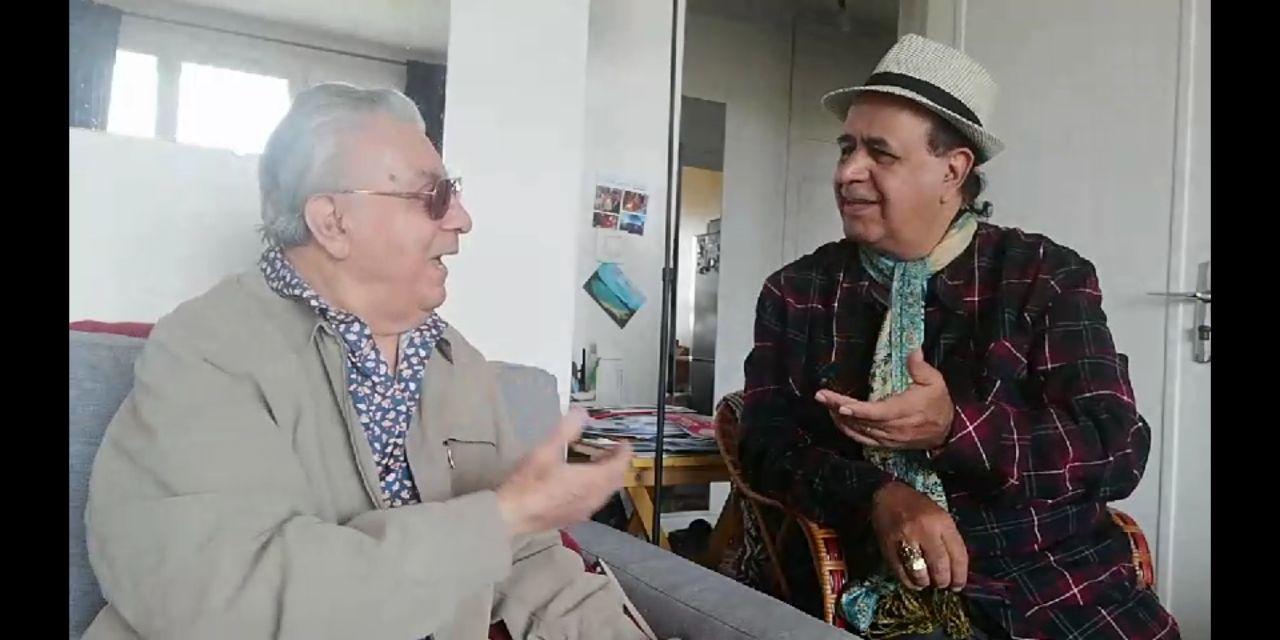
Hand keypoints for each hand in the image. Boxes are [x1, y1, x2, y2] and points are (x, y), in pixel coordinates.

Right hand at [496, 409, 632, 537]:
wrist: (512, 515)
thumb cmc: (529, 483)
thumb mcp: (545, 450)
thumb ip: (566, 430)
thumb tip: (582, 413)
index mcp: (592, 481)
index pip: (620, 466)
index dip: (624, 452)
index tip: (621, 441)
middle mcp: (594, 498)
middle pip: (616, 480)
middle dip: (616, 464)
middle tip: (608, 449)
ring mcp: (585, 511)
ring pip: (606, 492)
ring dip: (606, 477)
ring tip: (595, 462)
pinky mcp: (574, 518)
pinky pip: (594, 501)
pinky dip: (596, 488)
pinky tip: (580, 482)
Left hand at [814, 349, 953, 450]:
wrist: (946, 432)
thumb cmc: (938, 403)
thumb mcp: (935, 381)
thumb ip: (920, 366)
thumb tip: (913, 349)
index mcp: (905, 410)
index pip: (878, 413)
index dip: (858, 411)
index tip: (841, 406)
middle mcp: (894, 427)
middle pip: (862, 420)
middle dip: (838, 408)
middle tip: (821, 396)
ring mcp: (888, 438)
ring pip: (859, 430)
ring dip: (839, 419)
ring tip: (824, 403)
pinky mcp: (885, 444)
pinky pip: (862, 439)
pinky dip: (847, 430)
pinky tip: (836, 419)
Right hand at [871, 481, 967, 590]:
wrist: (887, 493)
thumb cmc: (918, 506)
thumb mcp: (940, 516)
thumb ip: (948, 540)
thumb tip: (955, 571)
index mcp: (942, 521)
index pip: (958, 556)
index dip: (960, 576)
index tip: (958, 585)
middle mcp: (925, 530)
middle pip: (940, 567)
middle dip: (943, 581)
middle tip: (942, 584)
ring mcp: (904, 539)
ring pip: (920, 573)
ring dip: (925, 582)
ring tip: (927, 582)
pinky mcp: (888, 546)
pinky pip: (901, 573)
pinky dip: (909, 582)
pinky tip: (913, 582)